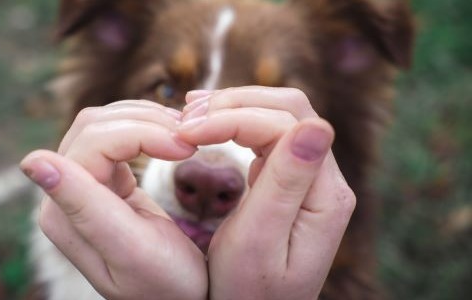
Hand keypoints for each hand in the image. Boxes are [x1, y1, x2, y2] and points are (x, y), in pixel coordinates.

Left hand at [20, 101, 207, 299]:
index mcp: (65, 211)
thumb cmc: (165, 284)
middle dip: (146, 122)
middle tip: (190, 139)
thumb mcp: (129, 249)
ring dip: (147, 121)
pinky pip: (117, 137)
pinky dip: (146, 130)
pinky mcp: (104, 182)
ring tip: (186, 136)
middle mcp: (64, 195)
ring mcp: (82, 186)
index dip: (142, 132)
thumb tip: (31, 160)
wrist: (180, 299)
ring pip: (106, 124)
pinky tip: (170, 140)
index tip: (187, 147)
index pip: (94, 141)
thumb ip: (83, 205)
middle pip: (95, 125)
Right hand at [178, 87, 355, 299]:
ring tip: (189, 115)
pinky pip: (267, 136)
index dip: (234, 118)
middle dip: (234, 104)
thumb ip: (286, 183)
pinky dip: (234, 123)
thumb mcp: (260, 242)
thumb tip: (317, 126)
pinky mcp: (289, 180)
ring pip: (277, 116)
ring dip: (233, 109)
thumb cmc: (250, 290)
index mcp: (325, 196)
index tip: (188, 132)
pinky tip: (207, 125)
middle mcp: (325, 181)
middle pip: (288, 110)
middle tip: (185, 116)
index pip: (286, 125)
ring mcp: (309, 178)